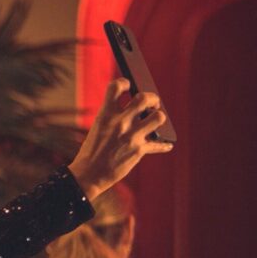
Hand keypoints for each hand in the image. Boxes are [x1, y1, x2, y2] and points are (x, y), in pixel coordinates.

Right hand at [68, 78, 173, 200]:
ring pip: (158, 117)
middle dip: (152, 98)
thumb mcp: (98, 128)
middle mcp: (119, 123)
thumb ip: (114, 117)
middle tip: (152, 104)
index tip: (128, 85)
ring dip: (158, 118)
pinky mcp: (139, 151)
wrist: (88, 175)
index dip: (124, 82)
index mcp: (105, 115)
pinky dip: (164, 145)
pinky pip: (159, 145)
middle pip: (144, 98)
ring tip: (155, 121)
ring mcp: (131, 136)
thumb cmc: (92, 151)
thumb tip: (136, 108)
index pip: (116, 86)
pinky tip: (167, 145)